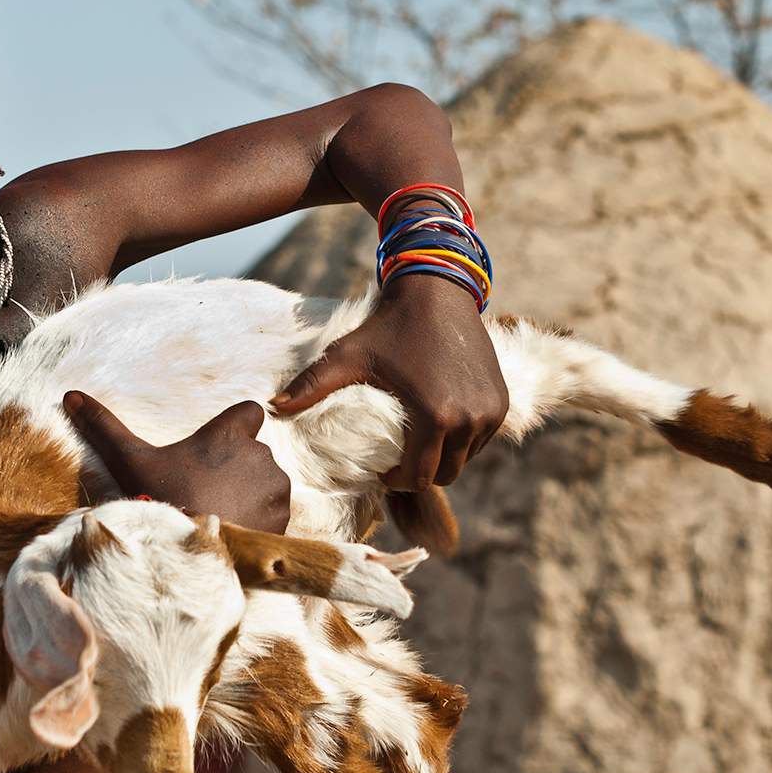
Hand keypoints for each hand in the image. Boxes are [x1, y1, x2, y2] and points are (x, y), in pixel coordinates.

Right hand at [63, 393, 291, 533]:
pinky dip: (260, 519)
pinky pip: (275, 511)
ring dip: (250, 493)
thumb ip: (104, 426)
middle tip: (206, 490)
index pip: (249, 412)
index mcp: (228, 435)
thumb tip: (70, 395)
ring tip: (218, 512)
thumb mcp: (130, 462)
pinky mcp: (282, 517)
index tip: (216, 448)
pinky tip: (233, 530)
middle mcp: (260, 455)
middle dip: (237, 467)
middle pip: (254, 452)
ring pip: (267, 481)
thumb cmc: (159, 501)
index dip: (236, 427)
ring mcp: (274, 488)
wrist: (185, 557)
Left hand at [271, 272, 509, 489]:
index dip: (397, 481)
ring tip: (419, 441)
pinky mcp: (501, 401)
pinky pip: (481, 438)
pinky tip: (440, 423)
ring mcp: (490, 412)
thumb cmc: (389, 327)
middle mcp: (469, 420)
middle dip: (421, 474)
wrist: (438, 291)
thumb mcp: (348, 357)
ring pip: (465, 459)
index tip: (383, 469)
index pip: (417, 478)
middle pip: (445, 475)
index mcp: (435, 417)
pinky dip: (463, 439)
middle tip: (401, 459)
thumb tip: (270, 408)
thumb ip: (312, 385)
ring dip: (443, 457)